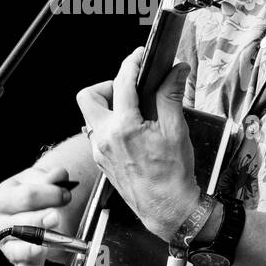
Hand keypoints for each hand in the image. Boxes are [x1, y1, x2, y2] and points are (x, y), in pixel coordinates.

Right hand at [0, 164, 75, 265]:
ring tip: (50, 241)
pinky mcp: (18, 262)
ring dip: (35, 246)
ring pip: (18, 249)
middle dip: (40, 220)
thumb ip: (50, 177)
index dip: (48, 195)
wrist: (28, 208)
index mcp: (1, 200)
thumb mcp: (37, 180)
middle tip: (56, 216)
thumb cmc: (31, 194)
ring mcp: (7, 244)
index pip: (24, 197)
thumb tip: (58, 175)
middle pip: (20, 224)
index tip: (65, 194)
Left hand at [76, 46, 201, 242]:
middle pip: (89, 96)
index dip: (132, 63)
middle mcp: (105, 138)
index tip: (140, 56)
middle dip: (108, 85)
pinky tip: (132, 129)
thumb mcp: (176, 129)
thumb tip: (176, 70)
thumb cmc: (172, 175)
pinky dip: (112, 124)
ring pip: (92, 115)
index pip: (122, 82)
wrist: (167, 208)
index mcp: (124, 127)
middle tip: (129, 88)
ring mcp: (100, 151)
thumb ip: (172, 95)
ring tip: (134, 109)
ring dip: (110, 106)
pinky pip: (98, 134)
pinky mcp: (102, 161)